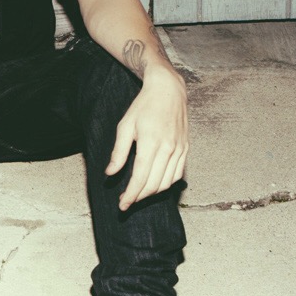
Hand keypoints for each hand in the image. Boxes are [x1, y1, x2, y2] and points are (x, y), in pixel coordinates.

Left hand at [105, 71, 189, 209]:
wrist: (168, 90)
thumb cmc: (143, 107)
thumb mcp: (125, 126)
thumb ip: (118, 152)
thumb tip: (110, 173)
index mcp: (151, 142)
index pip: (140, 177)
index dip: (131, 195)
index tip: (122, 205)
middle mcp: (168, 148)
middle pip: (154, 184)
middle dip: (139, 197)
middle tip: (126, 201)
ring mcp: (179, 149)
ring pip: (166, 183)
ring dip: (151, 193)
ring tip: (138, 194)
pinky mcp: (185, 149)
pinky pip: (177, 175)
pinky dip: (165, 184)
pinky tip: (154, 184)